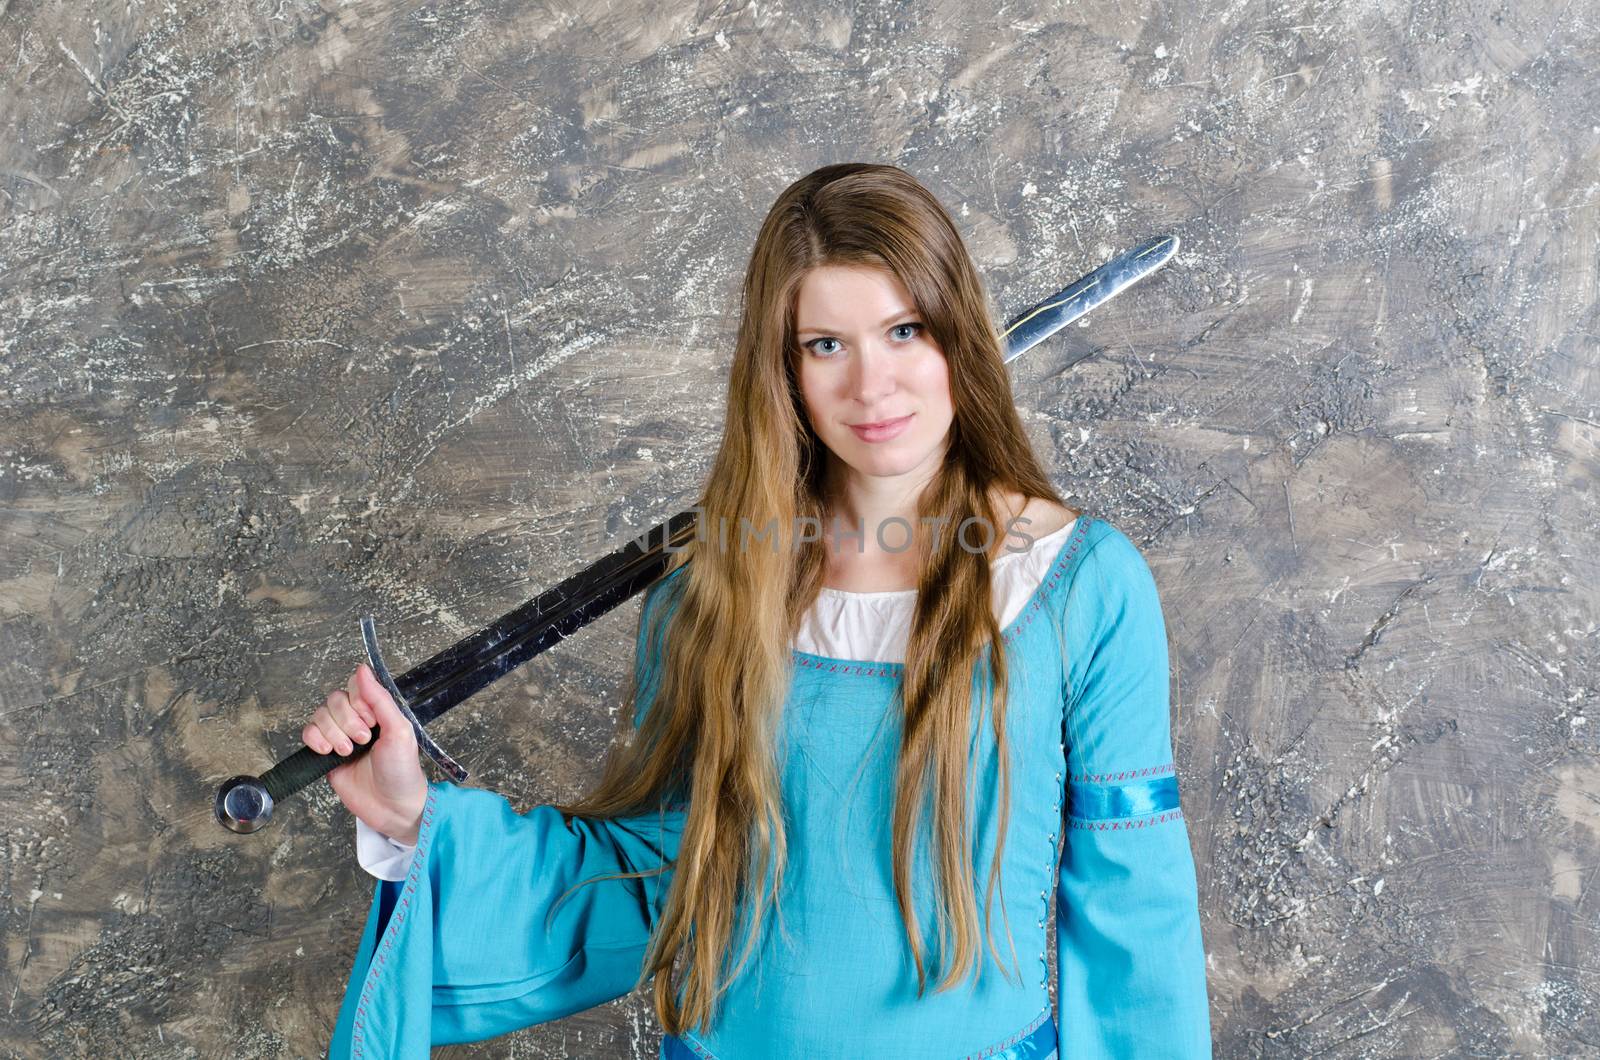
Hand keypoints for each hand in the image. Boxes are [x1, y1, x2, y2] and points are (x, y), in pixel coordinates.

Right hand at [300, 663, 426, 844]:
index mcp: (377, 711)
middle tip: (363, 740)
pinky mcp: (325, 754)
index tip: (371, 720)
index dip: (358, 701)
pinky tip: (328, 752)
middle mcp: (357, 721)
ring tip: (349, 751)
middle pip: (334, 700)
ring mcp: (340, 737)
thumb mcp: (399, 730)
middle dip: (347, 721)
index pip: (354, 687)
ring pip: (320, 715)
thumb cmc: (402, 771)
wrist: (392, 807)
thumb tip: (363, 669)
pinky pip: (308, 734)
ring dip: (333, 733)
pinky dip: (315, 740)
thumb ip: (380, 699)